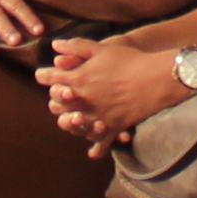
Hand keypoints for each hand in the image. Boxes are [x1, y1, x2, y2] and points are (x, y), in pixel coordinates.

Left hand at [41, 32, 176, 141]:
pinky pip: (101, 141)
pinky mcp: (112, 126)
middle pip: (57, 104)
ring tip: (70, 118)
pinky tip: (92, 151)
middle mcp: (84, 99)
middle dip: (53, 99)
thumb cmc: (130, 60)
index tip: (41, 75)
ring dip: (68, 122)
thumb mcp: (102, 48)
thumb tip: (55, 46)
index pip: (51, 79)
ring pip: (74, 124)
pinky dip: (96, 148)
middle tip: (55, 96)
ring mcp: (97, 115)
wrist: (156, 78)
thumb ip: (76, 46)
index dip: (43, 76)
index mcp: (79, 78)